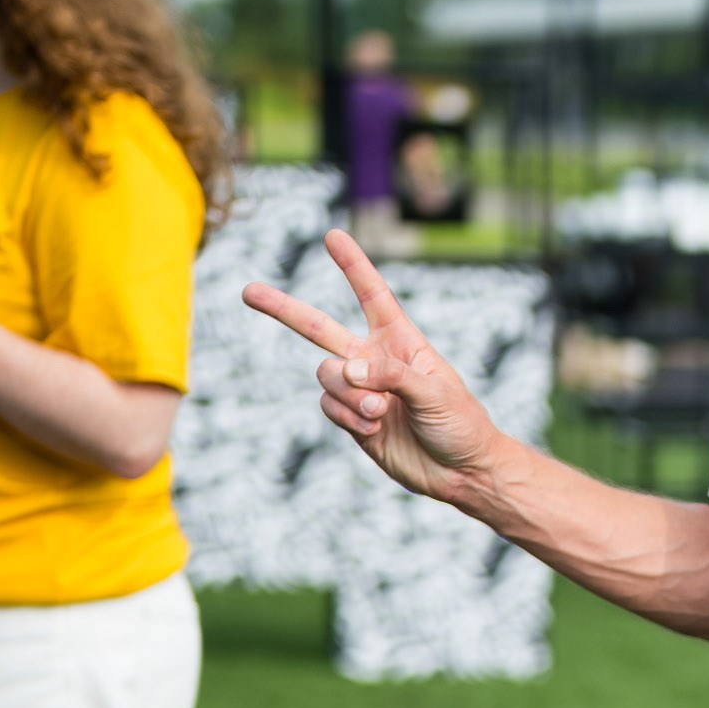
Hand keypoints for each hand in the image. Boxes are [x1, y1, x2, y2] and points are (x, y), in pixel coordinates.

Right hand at [241, 229, 499, 503]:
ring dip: (349, 395)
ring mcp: (360, 390)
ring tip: (381, 413)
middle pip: (319, 328)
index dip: (352, 265)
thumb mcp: (435, 392)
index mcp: (401, 341)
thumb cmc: (460, 424)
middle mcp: (374, 360)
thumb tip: (347, 369)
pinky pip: (329, 407)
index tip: (333, 235)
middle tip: (248, 290)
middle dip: (284, 309)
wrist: (460, 472)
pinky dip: (348, 418)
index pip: (372, 295)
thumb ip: (390, 375)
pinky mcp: (352, 420)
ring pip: (326, 376)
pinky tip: (374, 430)